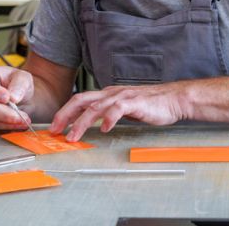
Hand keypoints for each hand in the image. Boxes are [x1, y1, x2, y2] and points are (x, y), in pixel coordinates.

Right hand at [0, 66, 33, 131]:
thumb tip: (13, 98)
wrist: (17, 97)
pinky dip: (6, 129)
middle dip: (4, 113)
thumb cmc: (16, 83)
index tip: (7, 98)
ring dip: (7, 124)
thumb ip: (18, 85)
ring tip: (23, 121)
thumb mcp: (22, 77)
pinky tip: (18, 125)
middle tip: (21, 116)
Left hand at [50, 84, 187, 141]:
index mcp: (108, 94)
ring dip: (81, 123)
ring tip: (73, 136)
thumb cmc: (151, 105)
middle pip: (81, 100)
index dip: (65, 112)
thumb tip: (97, 123)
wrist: (173, 99)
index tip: (55, 126)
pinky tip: (105, 129)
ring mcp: (122, 96)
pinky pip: (117, 109)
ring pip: (95, 107)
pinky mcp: (134, 102)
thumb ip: (110, 112)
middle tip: (54, 130)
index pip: (81, 100)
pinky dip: (109, 119)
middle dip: (65, 115)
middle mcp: (111, 93)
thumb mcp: (125, 108)